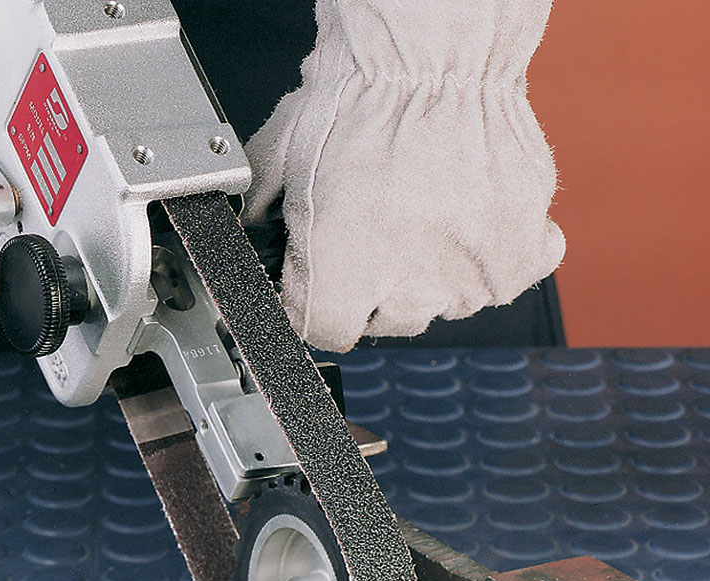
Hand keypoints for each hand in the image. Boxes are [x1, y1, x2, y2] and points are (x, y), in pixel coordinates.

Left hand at [243, 0, 565, 351]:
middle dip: (374, 284)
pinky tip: (467, 216)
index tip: (317, 277)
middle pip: (386, 320)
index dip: (314, 299)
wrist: (435, 57)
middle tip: (374, 227)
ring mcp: (471, 275)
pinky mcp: (522, 253)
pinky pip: (503, 278)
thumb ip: (263, 216)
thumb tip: (250, 233)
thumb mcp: (279, 162)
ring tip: (421, 209)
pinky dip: (488, 254)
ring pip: (443, 302)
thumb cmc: (359, 100)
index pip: (322, 330)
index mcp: (342, 277)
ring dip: (431, 269)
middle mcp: (410, 289)